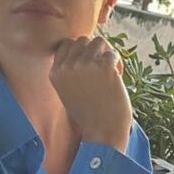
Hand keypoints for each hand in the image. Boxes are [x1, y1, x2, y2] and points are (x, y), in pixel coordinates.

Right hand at [49, 34, 132, 151]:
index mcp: (56, 73)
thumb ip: (71, 70)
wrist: (102, 133)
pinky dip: (118, 64)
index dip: (80, 51)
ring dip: (107, 54)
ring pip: (100, 42)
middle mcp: (68, 67)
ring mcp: (86, 65)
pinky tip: (118, 78)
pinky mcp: (104, 67)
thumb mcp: (69, 91)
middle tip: (102, 69)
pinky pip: (113, 53)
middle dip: (95, 51)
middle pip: (83, 40)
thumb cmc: (89, 115)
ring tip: (110, 72)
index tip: (89, 65)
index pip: (66, 44)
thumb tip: (87, 45)